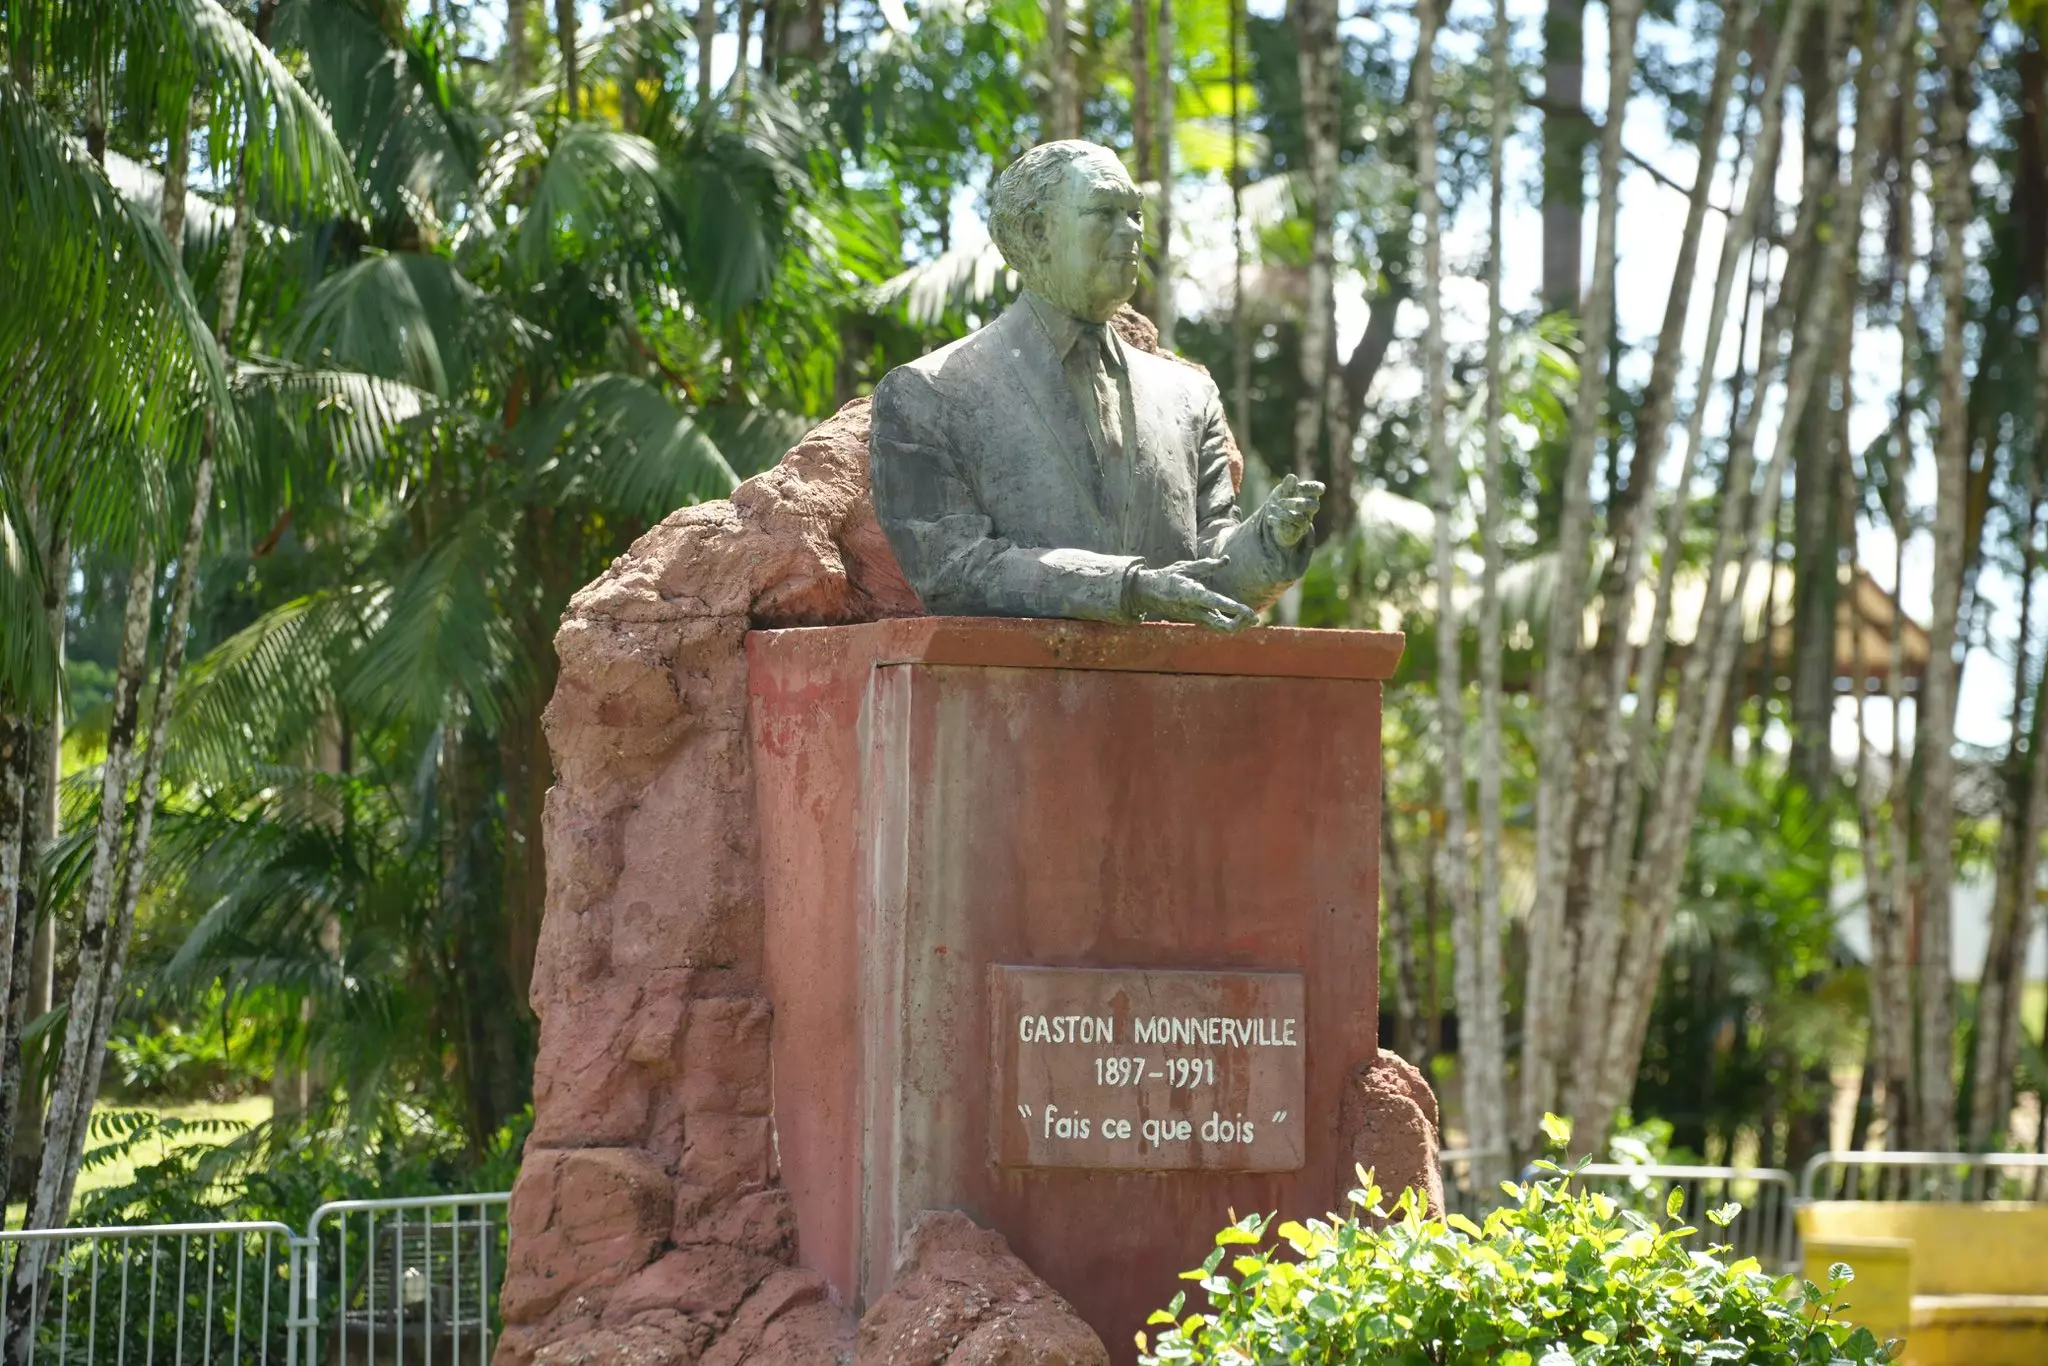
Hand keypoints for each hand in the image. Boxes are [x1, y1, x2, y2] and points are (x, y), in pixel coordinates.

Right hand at [1126, 557, 1257, 631]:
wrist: (1150, 593)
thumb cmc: (1169, 576)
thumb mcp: (1186, 567)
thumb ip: (1207, 565)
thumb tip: (1226, 560)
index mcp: (1190, 594)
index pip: (1215, 603)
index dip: (1233, 608)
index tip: (1249, 611)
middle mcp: (1194, 610)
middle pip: (1221, 625)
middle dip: (1240, 623)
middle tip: (1254, 616)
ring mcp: (1196, 617)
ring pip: (1220, 629)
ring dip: (1237, 625)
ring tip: (1252, 618)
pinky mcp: (1197, 620)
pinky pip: (1217, 627)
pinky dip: (1230, 624)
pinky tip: (1241, 618)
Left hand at [1259, 474, 1324, 547]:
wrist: (1273, 521)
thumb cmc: (1281, 501)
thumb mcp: (1281, 491)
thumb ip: (1287, 485)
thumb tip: (1292, 477)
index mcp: (1309, 496)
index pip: (1319, 489)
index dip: (1311, 487)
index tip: (1298, 487)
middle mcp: (1309, 510)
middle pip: (1314, 506)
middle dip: (1299, 503)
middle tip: (1281, 501)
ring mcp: (1304, 523)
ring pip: (1300, 519)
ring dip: (1284, 513)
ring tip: (1271, 508)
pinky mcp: (1295, 533)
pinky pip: (1290, 529)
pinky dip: (1278, 523)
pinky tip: (1269, 518)